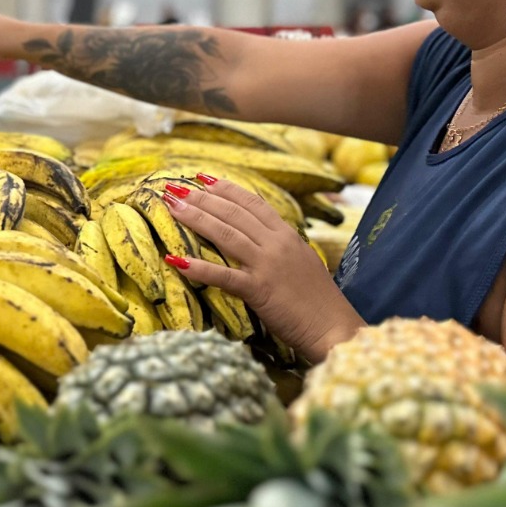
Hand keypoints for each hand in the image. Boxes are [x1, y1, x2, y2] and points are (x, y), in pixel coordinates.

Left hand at [161, 177, 360, 363]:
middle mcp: (276, 244)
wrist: (334, 327)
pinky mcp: (259, 290)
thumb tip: (261, 239)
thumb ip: (281, 247)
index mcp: (287, 235)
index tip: (203, 178)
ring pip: (225, 234)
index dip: (226, 189)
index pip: (252, 203)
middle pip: (233, 213)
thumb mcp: (302, 262)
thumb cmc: (319, 301)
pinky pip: (223, 275)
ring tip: (171, 207)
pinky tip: (176, 260)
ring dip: (195, 218)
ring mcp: (267, 265)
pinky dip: (198, 267)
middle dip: (201, 198)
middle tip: (174, 188)